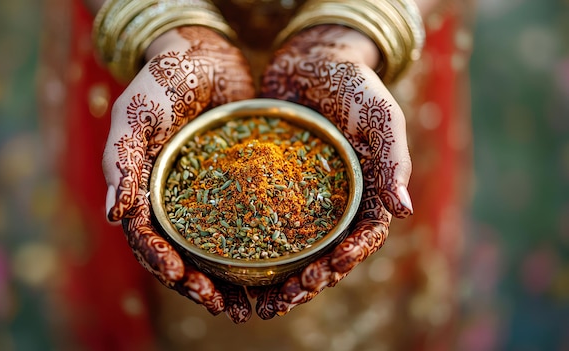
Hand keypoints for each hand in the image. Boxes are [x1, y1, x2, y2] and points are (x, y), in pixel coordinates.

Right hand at [102, 27, 255, 321]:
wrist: (202, 55)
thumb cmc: (161, 82)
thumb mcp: (135, 115)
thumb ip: (121, 160)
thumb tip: (114, 216)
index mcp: (142, 191)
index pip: (148, 238)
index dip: (163, 262)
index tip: (184, 278)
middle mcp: (171, 202)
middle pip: (180, 254)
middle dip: (196, 284)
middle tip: (222, 306)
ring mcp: (201, 197)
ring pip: (209, 249)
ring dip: (223, 280)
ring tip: (245, 306)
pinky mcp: (232, 187)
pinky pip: (239, 224)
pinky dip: (249, 250)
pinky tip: (269, 268)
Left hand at [255, 25, 413, 317]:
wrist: (312, 59)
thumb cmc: (352, 83)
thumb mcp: (379, 113)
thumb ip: (394, 158)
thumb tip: (404, 210)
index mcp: (368, 191)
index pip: (364, 235)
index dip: (349, 257)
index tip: (329, 271)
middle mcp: (337, 202)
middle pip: (328, 253)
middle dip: (311, 281)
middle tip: (285, 300)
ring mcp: (306, 198)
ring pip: (298, 249)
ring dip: (284, 279)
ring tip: (262, 303)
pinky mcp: (276, 187)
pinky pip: (266, 223)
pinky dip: (257, 248)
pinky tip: (236, 265)